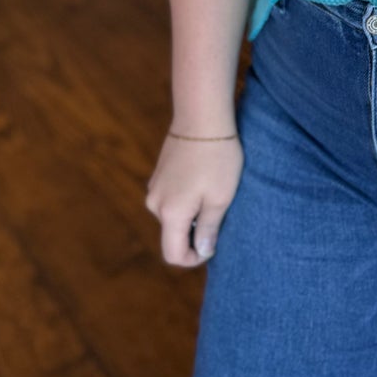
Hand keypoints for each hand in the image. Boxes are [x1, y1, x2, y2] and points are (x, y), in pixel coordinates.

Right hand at [145, 130, 243, 268]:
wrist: (202, 117)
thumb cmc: (217, 159)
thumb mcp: (220, 198)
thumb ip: (210, 229)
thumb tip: (203, 251)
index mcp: (170, 214)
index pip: (174, 254)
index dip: (194, 259)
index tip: (214, 246)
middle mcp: (155, 204)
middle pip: (173, 235)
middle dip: (196, 233)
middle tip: (222, 213)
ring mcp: (155, 187)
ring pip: (174, 217)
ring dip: (193, 215)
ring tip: (216, 192)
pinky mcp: (159, 175)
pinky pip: (172, 199)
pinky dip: (187, 199)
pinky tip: (205, 180)